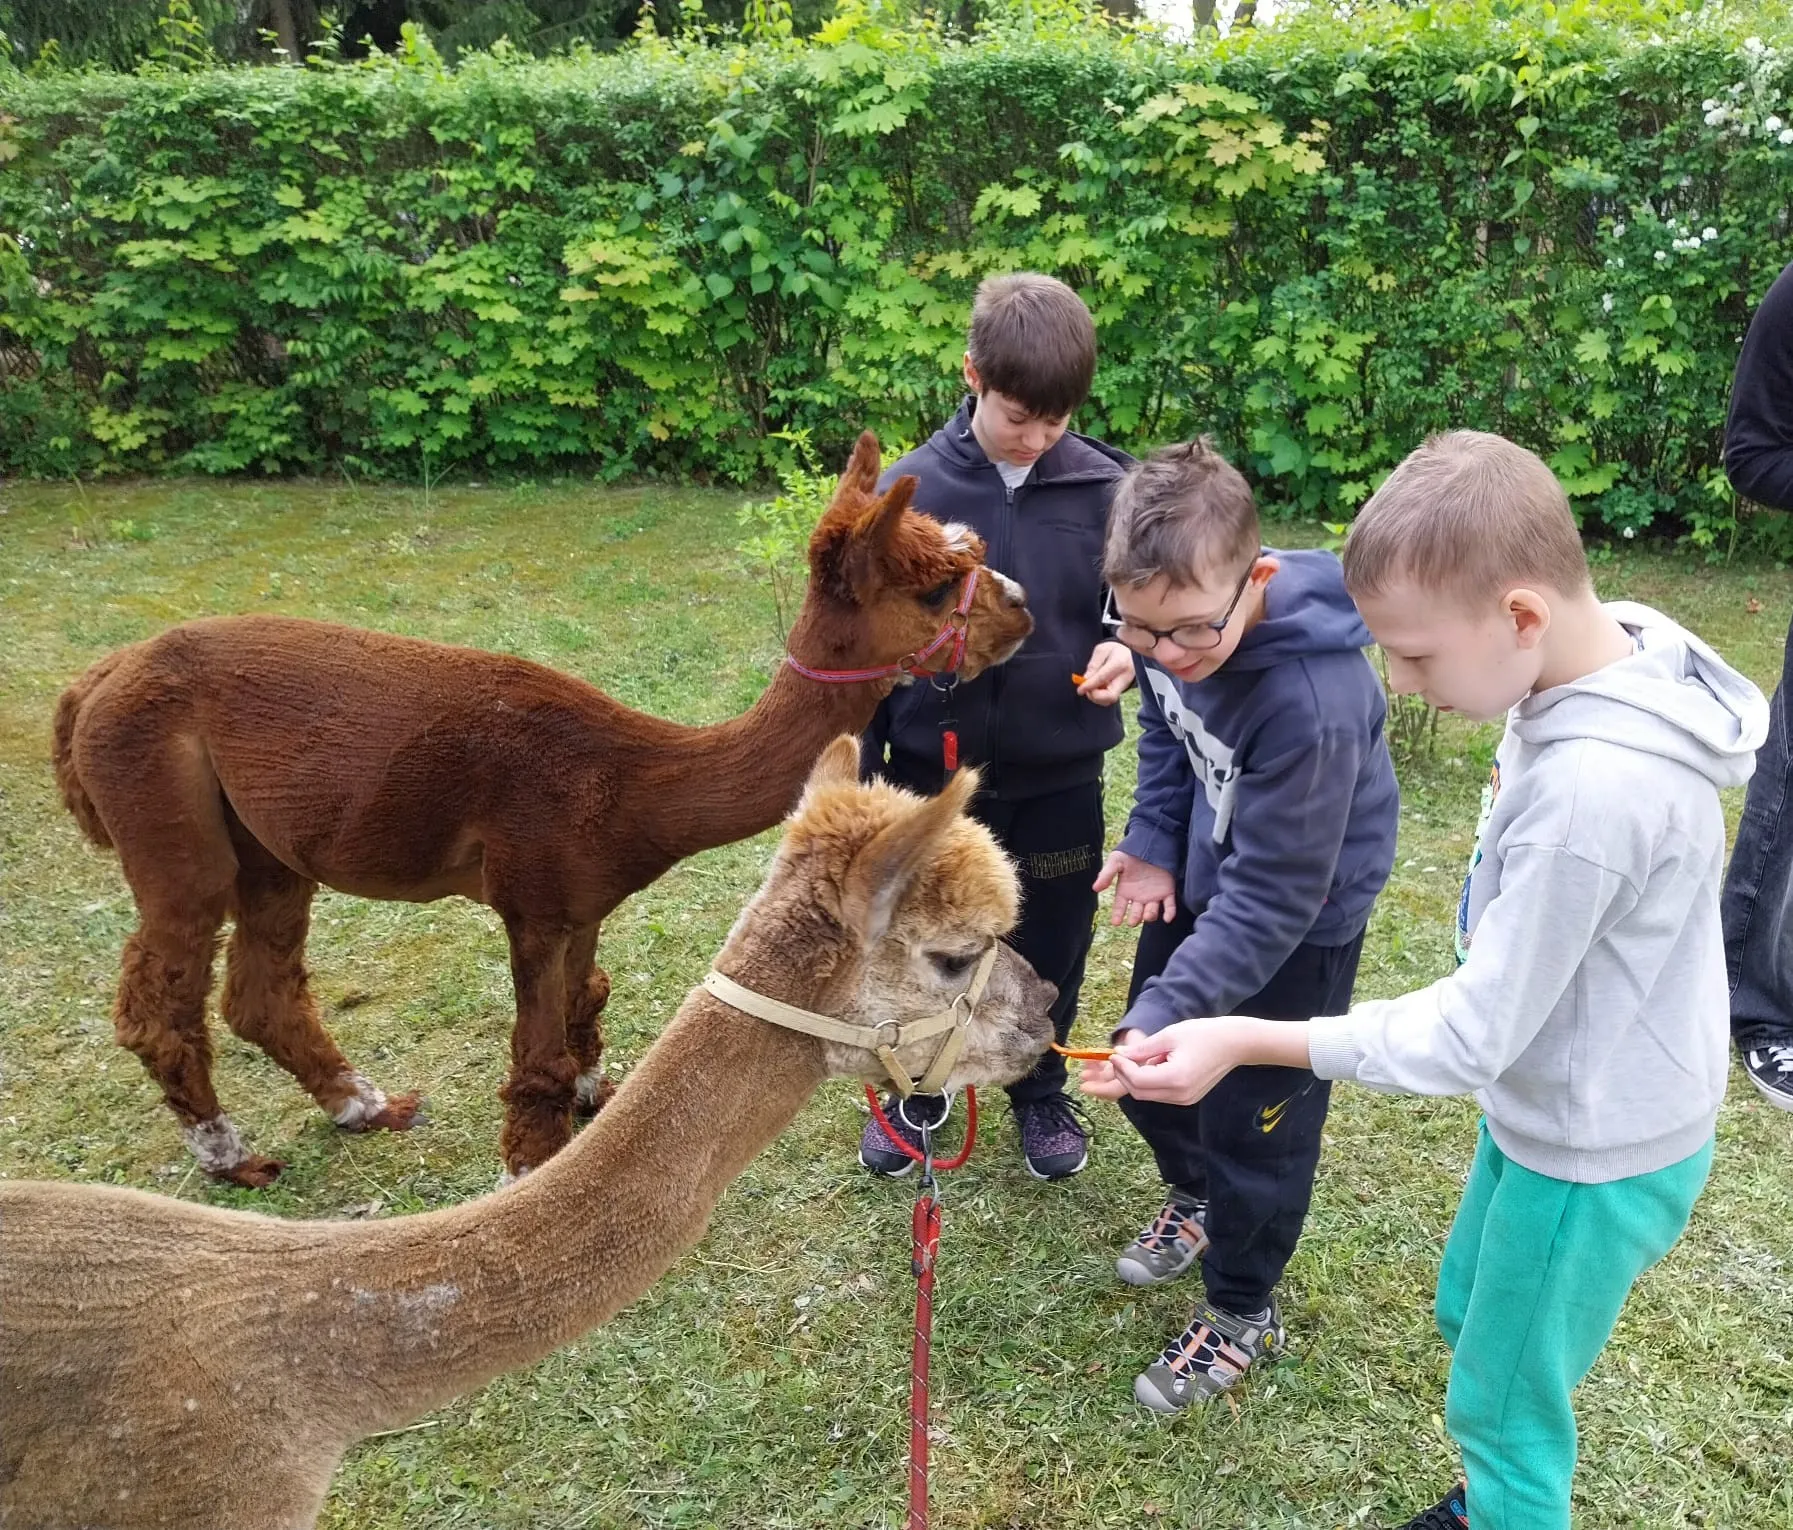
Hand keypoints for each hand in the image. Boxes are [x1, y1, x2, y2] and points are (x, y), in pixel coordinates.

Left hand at [1076, 641, 1135, 705]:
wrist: (1129, 653)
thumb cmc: (1113, 650)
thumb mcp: (1101, 650)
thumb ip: (1094, 664)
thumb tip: (1085, 679)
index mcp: (1120, 662)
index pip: (1102, 678)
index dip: (1089, 685)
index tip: (1080, 689)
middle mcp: (1125, 677)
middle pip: (1110, 696)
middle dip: (1095, 696)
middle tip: (1086, 688)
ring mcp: (1125, 685)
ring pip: (1109, 700)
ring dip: (1096, 697)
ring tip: (1091, 686)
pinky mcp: (1122, 690)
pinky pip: (1109, 699)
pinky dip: (1100, 697)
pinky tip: (1097, 688)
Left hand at [1080, 1019, 1245, 1105]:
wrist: (1236, 1044)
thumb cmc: (1204, 1034)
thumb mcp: (1169, 1035)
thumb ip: (1142, 1049)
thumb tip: (1118, 1056)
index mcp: (1176, 1079)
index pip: (1137, 1081)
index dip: (1121, 1069)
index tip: (1112, 1055)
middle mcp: (1180, 1095)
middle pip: (1139, 1092)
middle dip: (1123, 1076)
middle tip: (1116, 1059)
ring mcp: (1185, 1099)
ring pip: (1148, 1095)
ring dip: (1135, 1079)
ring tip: (1135, 1059)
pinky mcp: (1187, 1098)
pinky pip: (1159, 1093)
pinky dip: (1149, 1081)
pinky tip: (1151, 1064)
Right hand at [1093, 849, 1176, 925]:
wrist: (1150, 842)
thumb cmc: (1131, 852)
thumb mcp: (1116, 861)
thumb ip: (1106, 874)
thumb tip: (1095, 888)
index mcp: (1125, 891)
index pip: (1120, 907)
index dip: (1118, 915)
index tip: (1116, 923)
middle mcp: (1139, 896)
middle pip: (1137, 913)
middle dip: (1135, 918)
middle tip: (1133, 921)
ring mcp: (1153, 895)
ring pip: (1152, 911)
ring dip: (1150, 915)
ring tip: (1146, 915)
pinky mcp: (1167, 891)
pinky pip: (1169, 906)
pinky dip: (1170, 913)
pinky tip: (1168, 918)